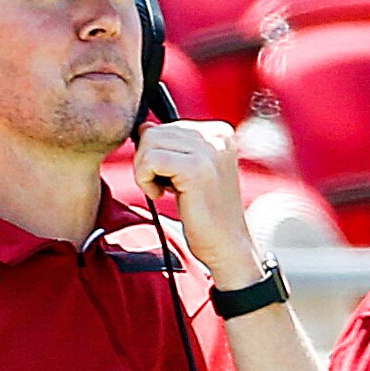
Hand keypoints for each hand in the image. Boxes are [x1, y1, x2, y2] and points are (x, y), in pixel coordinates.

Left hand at [131, 120, 261, 282]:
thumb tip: (143, 126)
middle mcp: (217, 134)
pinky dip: (146, 181)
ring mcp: (209, 149)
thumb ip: (171, 146)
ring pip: (148, 144)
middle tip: (166, 189)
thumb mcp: (188, 170)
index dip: (156, 157)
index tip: (173, 179)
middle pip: (153, 132)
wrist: (227, 244)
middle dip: (147, 164)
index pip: (163, 127)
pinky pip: (150, 160)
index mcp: (218, 131)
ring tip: (166, 192)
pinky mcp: (197, 167)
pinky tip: (162, 196)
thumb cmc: (205, 212)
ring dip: (145, 173)